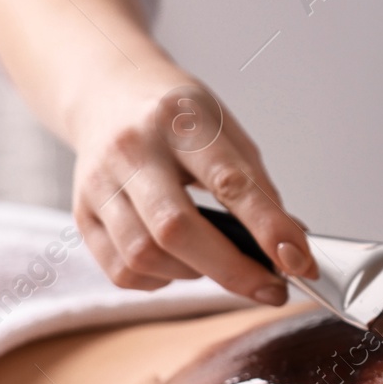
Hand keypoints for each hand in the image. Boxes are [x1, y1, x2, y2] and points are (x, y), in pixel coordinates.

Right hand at [69, 70, 316, 303]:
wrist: (110, 94)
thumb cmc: (179, 118)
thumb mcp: (228, 133)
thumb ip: (258, 189)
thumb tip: (290, 247)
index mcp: (179, 121)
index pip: (230, 182)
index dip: (269, 229)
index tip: (300, 262)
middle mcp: (132, 151)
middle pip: (177, 228)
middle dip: (234, 271)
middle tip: (272, 289)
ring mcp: (99, 183)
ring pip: (146, 256)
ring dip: (197, 275)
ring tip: (221, 263)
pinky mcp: (82, 213)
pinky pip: (122, 270)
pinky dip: (161, 279)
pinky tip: (181, 263)